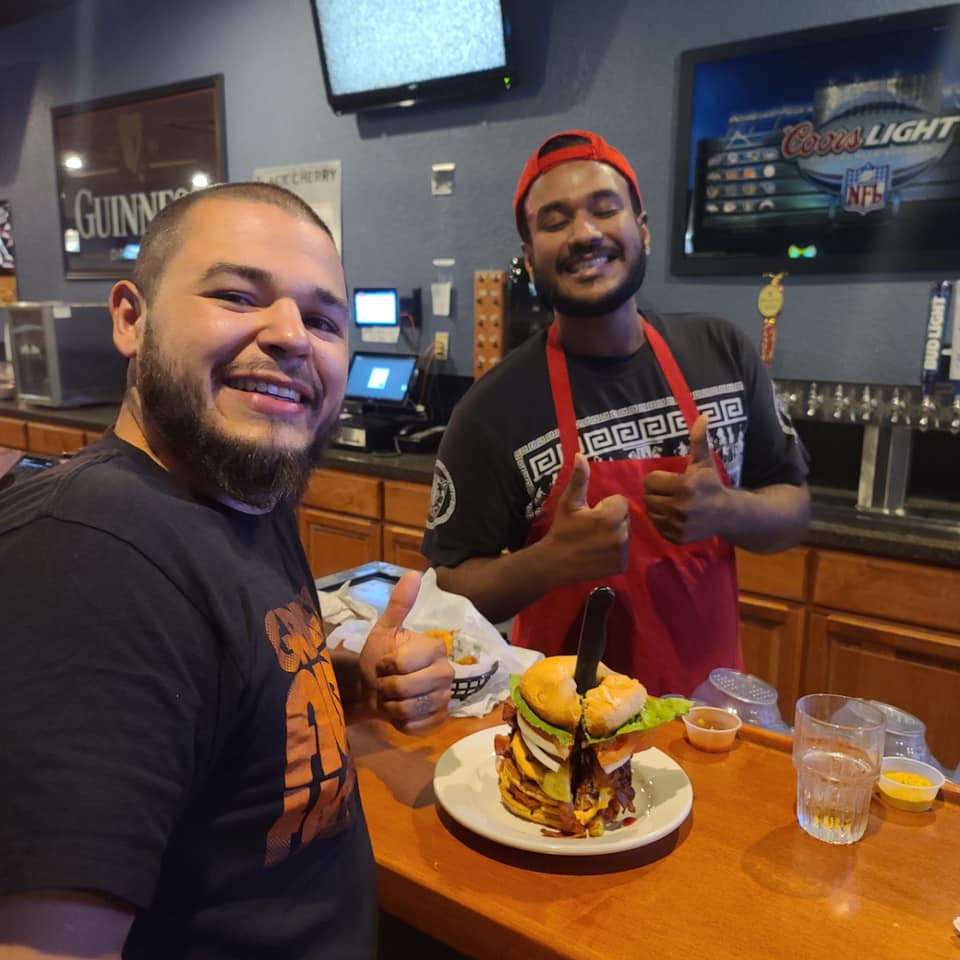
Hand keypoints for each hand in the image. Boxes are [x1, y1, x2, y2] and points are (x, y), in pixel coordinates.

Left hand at [359, 571, 453, 732]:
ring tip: (390, 696)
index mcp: (435, 648)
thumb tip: (414, 574)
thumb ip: (398, 604)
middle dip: (386, 686)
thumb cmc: (379, 657)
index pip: (406, 662)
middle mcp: (446, 673)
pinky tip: (397, 712)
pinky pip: (414, 727)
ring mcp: (444, 699)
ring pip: (408, 709)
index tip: (383, 662)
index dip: (386, 665)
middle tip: (384, 682)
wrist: (372, 690)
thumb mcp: (384, 629)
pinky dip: (398, 722)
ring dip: (390, 705)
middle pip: (406, 687)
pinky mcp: (438, 721)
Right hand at [543, 453, 629, 581]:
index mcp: (610, 517)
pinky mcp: (621, 566)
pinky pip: (624, 551)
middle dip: (613, 520)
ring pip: (626, 534)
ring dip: (615, 534)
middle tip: (592, 528)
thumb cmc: (562, 529)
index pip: (621, 502)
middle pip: (625, 518)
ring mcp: (622, 552)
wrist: (554, 562)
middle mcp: (621, 535)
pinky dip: (614, 552)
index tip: (591, 515)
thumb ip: (579, 479)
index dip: (606, 506)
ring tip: (595, 540)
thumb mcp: (569, 502)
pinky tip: (599, 553)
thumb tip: (580, 455)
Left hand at [642, 413, 729, 543]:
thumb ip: (699, 440)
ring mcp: (678, 524)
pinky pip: (656, 526)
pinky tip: (671, 515)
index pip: (649, 481)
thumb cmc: (711, 484)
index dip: (656, 479)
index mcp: (684, 486)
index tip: (666, 479)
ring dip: (656, 507)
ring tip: (668, 502)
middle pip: (648, 497)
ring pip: (650, 512)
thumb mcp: (704, 462)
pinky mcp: (677, 537)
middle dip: (655, 493)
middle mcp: (680, 507)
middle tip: (666, 491)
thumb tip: (702, 416)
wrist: (727, 514)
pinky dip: (660, 521)